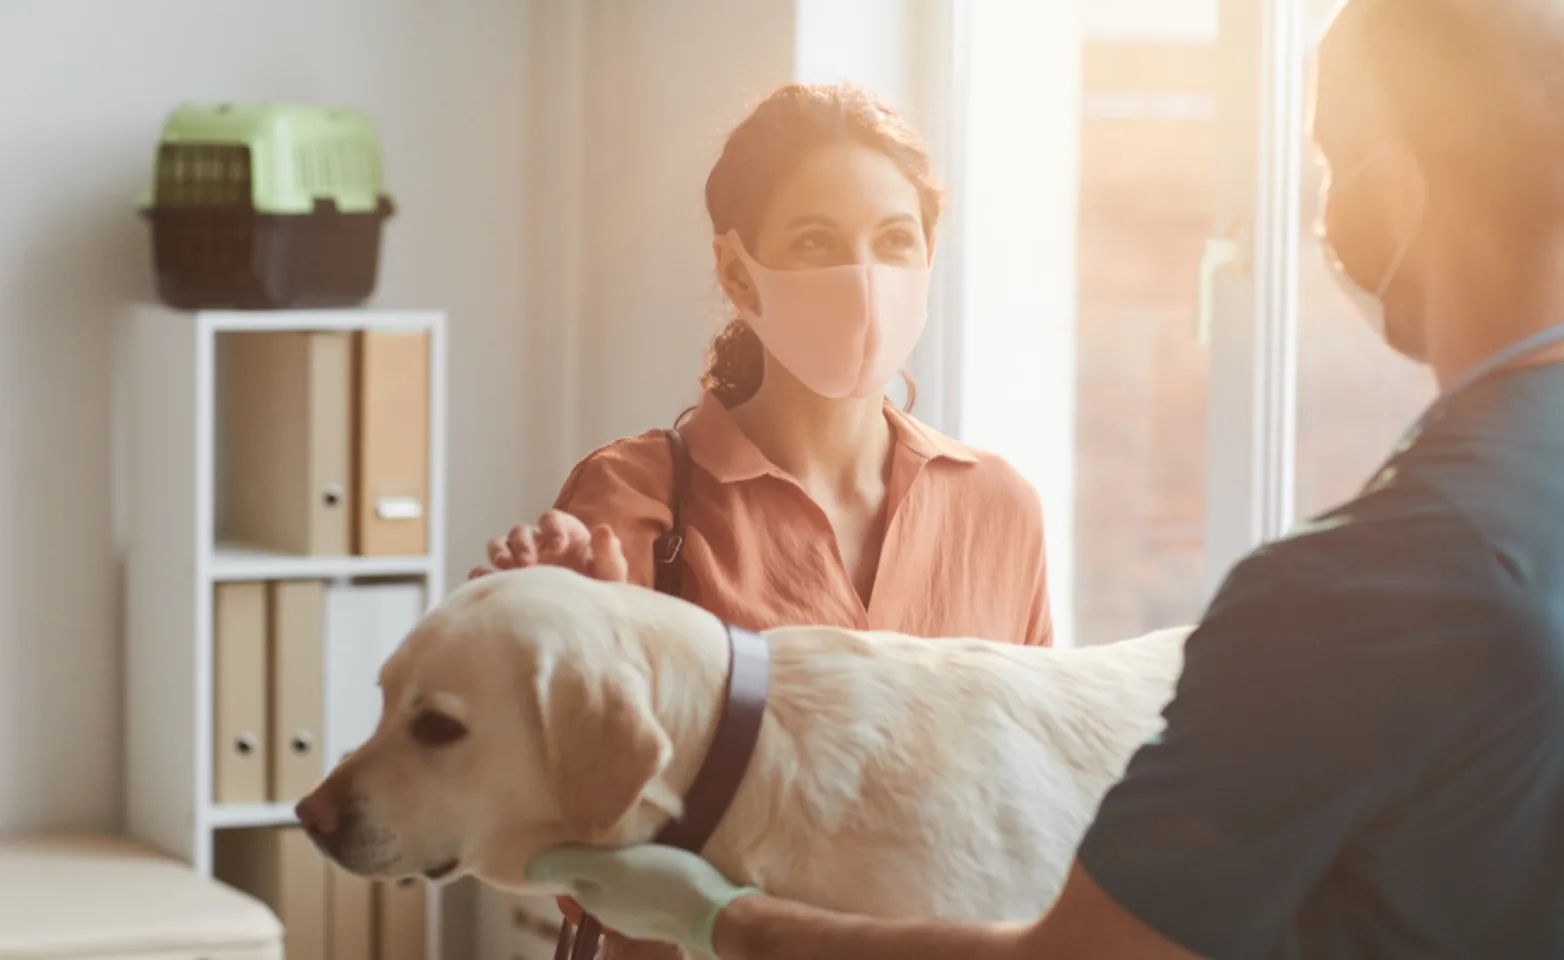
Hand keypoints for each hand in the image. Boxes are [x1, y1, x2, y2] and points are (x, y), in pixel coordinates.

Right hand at [468, 509, 628, 581]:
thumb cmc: (600, 594)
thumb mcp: (611, 578)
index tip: (558, 545)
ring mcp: (519, 562)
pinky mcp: (506, 582)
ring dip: (499, 552)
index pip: (552, 519)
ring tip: (505, 568)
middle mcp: (539, 545)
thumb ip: (610, 556)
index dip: (552, 527)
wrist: (587, 625)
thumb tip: (603, 531)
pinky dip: (481, 574)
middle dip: (522, 543)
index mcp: (565, 536)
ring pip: (500, 545)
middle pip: (522, 531)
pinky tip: (484, 583)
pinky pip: (485, 572)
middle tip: (528, 563)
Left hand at [528, 844, 759, 955]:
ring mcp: (639, 915)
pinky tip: (653, 854)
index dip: (567, 851)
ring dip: (617, 864)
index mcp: (595, 901)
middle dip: (590, 857)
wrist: (716, 912)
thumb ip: (574, 864)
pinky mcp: (663, 910)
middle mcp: (612, 913)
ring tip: (625, 834)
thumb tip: (529, 868)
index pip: (569, 874)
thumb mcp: (615, 867)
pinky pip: (642, 888)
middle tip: (597, 824)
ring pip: (617, 884)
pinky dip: (640, 872)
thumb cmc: (663, 884)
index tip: (570, 827)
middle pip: (592, 880)